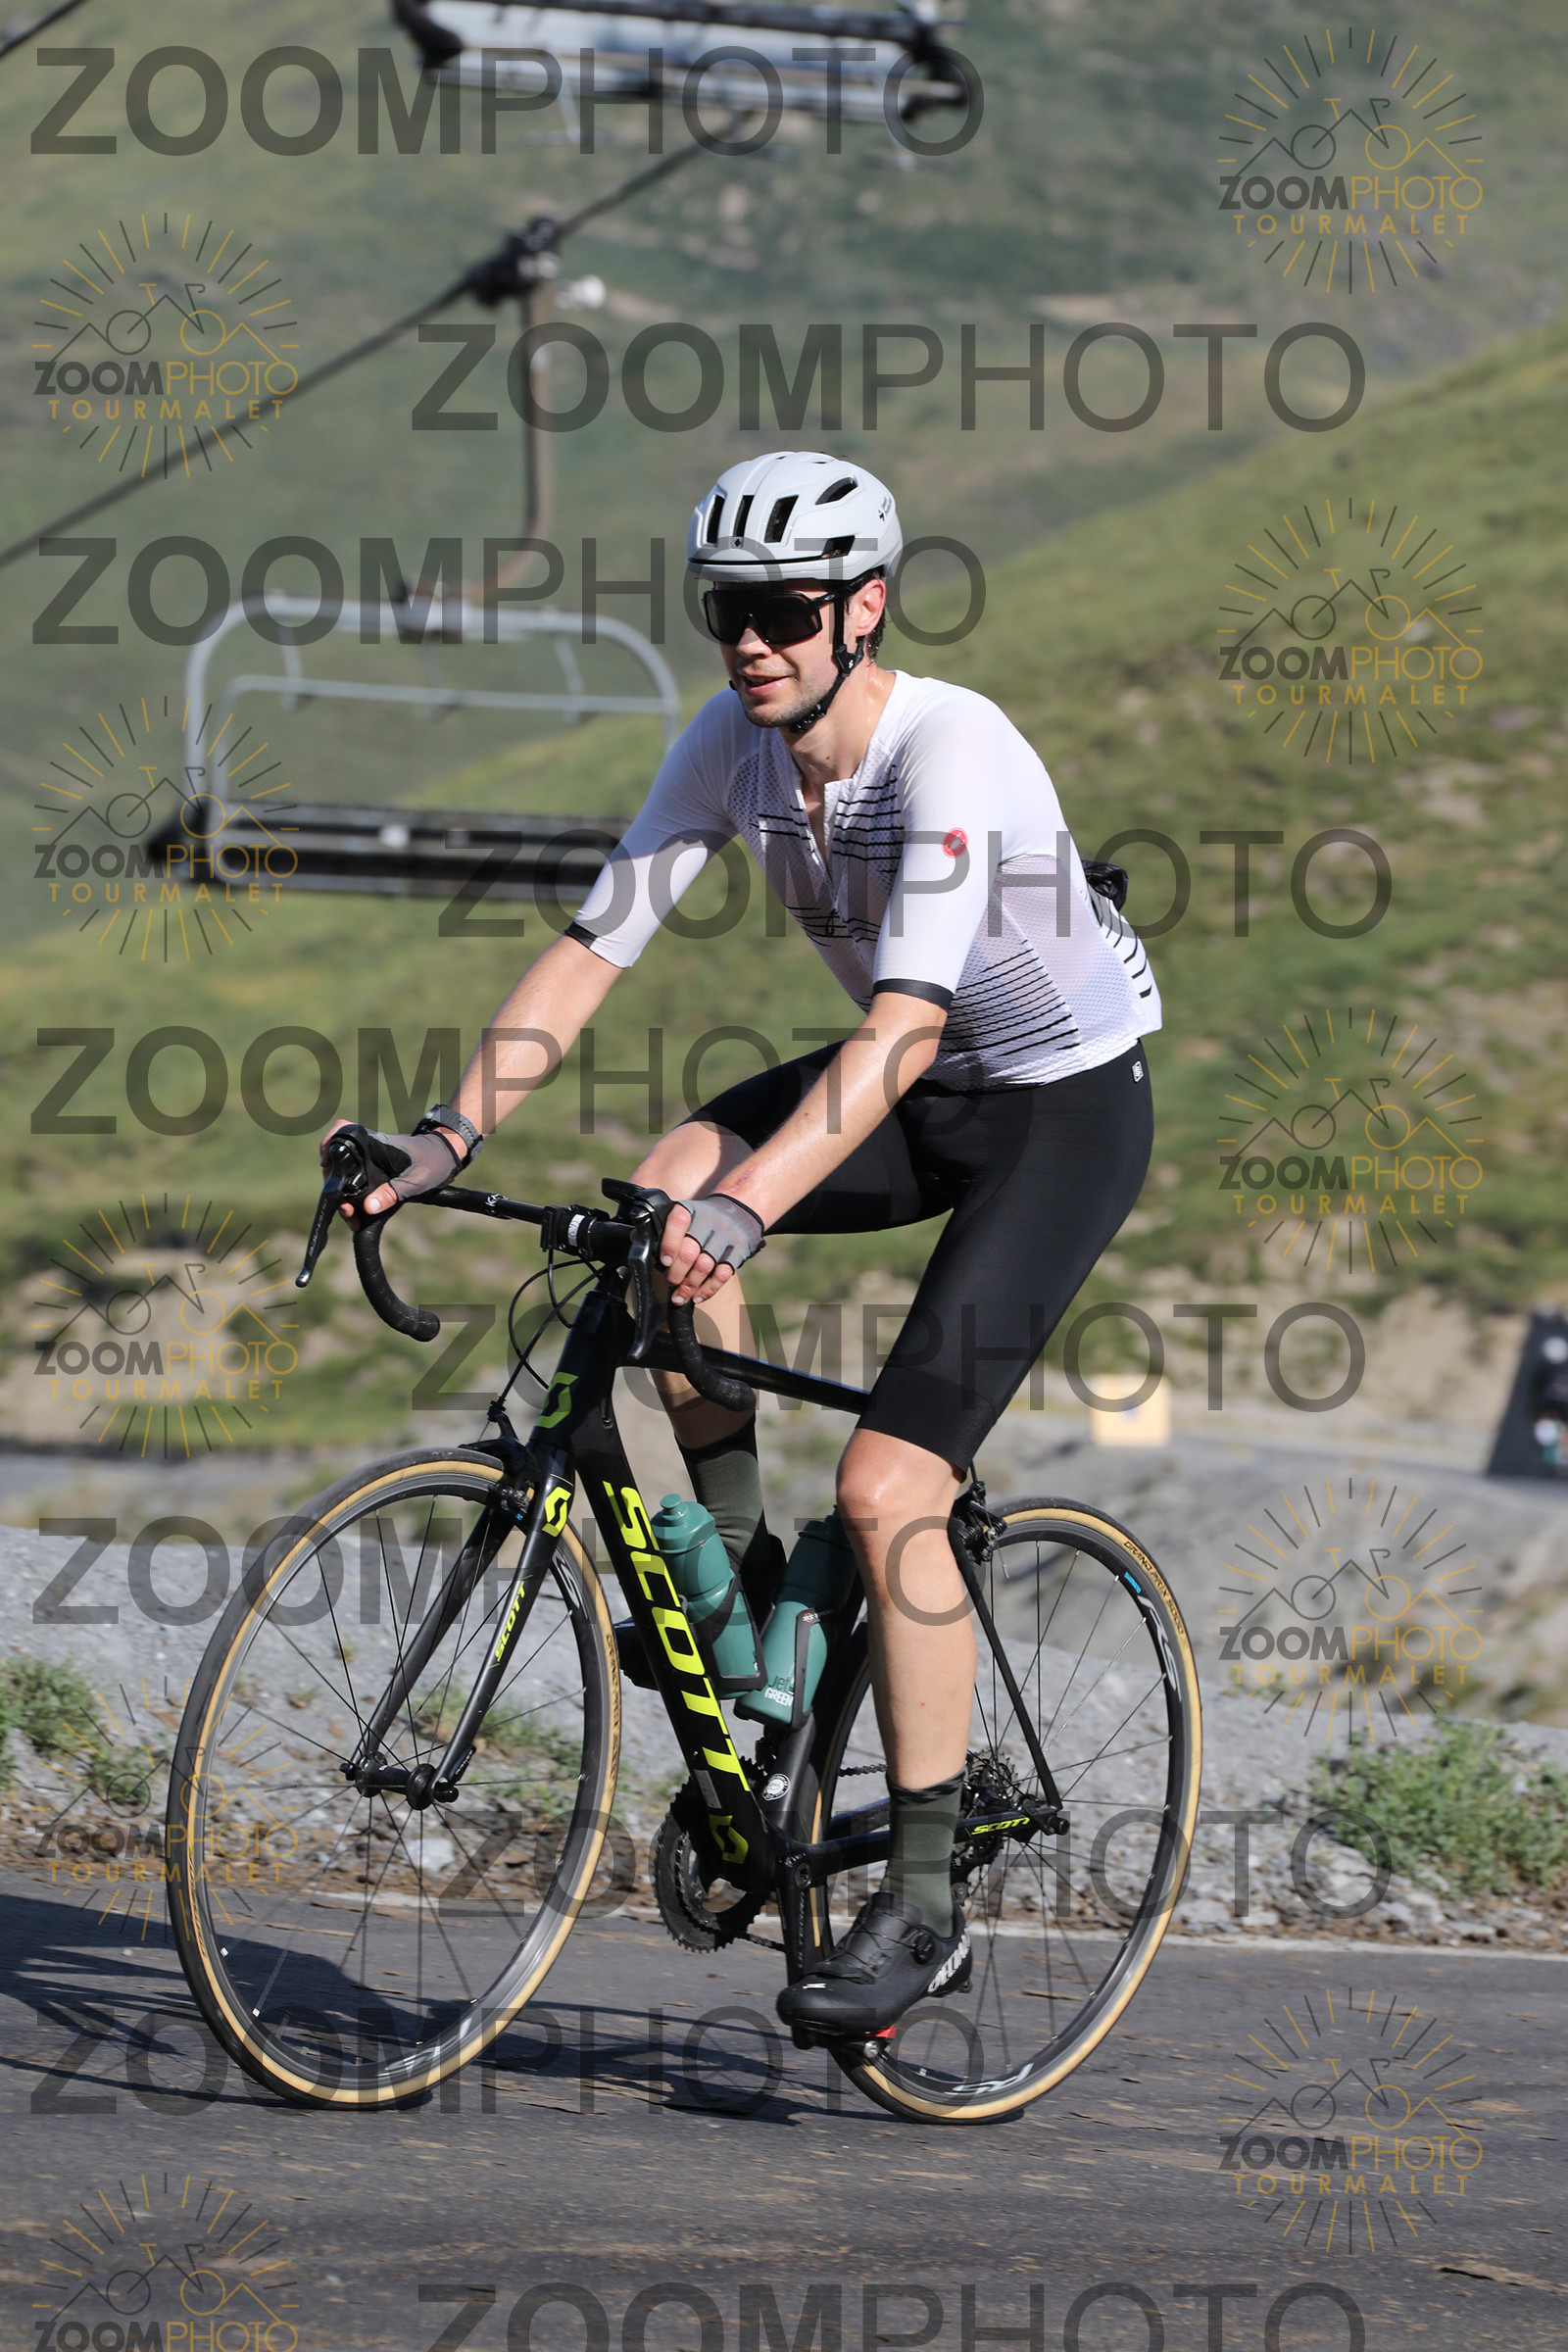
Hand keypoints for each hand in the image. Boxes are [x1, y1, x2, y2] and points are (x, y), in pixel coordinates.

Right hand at [319, 1119, 466, 1218]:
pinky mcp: (374, 1174)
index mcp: (375, 1143)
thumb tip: (368, 1207)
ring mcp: (369, 1162)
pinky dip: (351, 1199)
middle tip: (346, 1210)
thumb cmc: (434, 1161)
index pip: (344, 1130)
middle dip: (334, 1186)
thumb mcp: (417, 1179)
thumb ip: (394, 1192)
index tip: (326, 1163)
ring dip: (342, 1197)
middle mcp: (368, 1150)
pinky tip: (357, 1215)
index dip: (329, 1142)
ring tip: (351, 1218)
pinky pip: (355, 1184)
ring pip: (344, 1176)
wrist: (447, 1159)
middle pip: (337, 1162)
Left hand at [661, 1193, 764, 1304]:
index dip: (669, 1244)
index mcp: (691, 1210)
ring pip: (705, 1266)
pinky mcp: (739, 1250)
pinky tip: (697, 1297)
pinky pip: (722, 1275)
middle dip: (676, 1272)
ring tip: (679, 1297)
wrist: (739, 1212)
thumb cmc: (703, 1219)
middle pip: (690, 1251)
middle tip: (669, 1282)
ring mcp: (726, 1236)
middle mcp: (709, 1221)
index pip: (678, 1222)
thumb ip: (666, 1229)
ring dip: (689, 1286)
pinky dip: (708, 1289)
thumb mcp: (686, 1214)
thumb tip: (641, 1244)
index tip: (664, 1261)